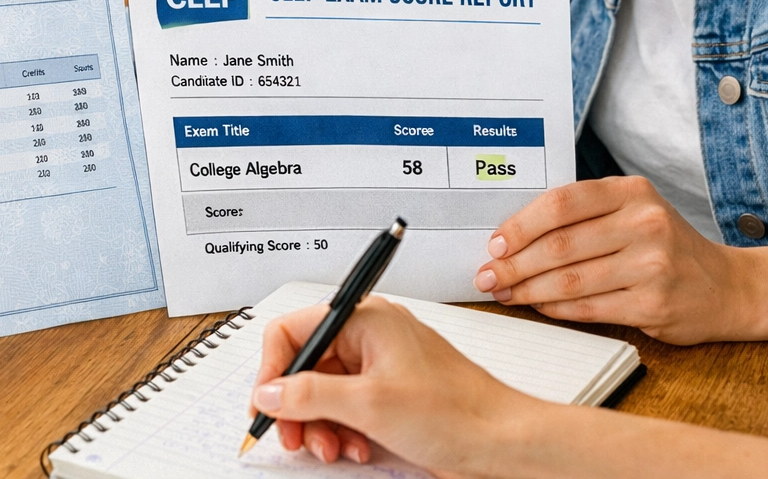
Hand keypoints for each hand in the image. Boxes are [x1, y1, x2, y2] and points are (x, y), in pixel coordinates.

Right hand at [250, 297, 538, 476]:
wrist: (502, 441)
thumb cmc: (456, 411)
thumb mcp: (370, 404)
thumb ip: (310, 395)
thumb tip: (269, 391)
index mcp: (365, 319)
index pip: (294, 330)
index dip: (272, 370)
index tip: (265, 405)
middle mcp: (369, 335)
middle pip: (305, 365)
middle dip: (296, 407)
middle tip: (294, 438)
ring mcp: (379, 365)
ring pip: (323, 392)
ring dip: (320, 425)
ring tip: (331, 449)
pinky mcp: (389, 392)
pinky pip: (346, 407)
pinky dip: (342, 430)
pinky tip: (355, 447)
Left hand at [474, 176, 747, 343]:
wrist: (727, 287)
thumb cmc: (665, 246)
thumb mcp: (633, 212)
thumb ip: (584, 215)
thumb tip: (513, 236)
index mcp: (632, 192)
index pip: (562, 203)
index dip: (522, 224)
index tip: (496, 243)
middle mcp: (645, 223)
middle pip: (560, 245)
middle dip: (515, 264)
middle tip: (488, 275)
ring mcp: (652, 265)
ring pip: (570, 280)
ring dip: (528, 290)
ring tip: (505, 293)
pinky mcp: (654, 304)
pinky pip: (589, 308)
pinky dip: (556, 309)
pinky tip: (539, 305)